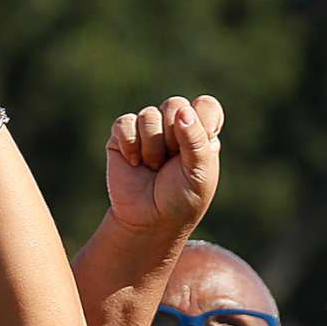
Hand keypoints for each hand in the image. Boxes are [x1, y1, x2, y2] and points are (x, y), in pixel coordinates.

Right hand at [104, 96, 223, 245]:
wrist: (148, 221)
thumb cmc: (181, 198)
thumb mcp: (199, 172)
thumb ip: (197, 139)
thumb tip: (182, 111)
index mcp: (200, 131)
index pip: (204, 105)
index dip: (201, 120)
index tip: (199, 147)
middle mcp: (174, 126)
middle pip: (175, 105)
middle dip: (173, 137)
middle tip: (171, 162)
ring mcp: (147, 130)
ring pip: (148, 115)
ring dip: (152, 147)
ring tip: (153, 167)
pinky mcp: (122, 137)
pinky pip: (124, 124)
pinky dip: (130, 144)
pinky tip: (134, 162)